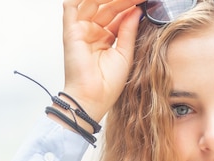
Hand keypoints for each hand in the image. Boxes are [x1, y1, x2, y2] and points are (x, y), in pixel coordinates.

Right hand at [61, 0, 142, 121]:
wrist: (94, 98)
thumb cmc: (107, 85)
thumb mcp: (125, 54)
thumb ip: (129, 30)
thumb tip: (136, 10)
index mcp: (104, 40)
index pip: (117, 15)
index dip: (129, 6)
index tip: (143, 1)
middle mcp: (91, 33)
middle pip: (106, 7)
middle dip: (122, 1)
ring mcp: (80, 30)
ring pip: (92, 3)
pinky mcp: (70, 31)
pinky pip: (73, 5)